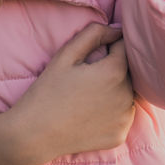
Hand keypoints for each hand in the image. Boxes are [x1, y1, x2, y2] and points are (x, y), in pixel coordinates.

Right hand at [5, 22, 135, 164]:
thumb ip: (94, 34)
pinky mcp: (120, 135)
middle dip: (114, 68)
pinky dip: (113, 112)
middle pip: (129, 72)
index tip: (93, 56)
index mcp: (114, 72)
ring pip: (129, 94)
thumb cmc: (48, 91)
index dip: (110, 47)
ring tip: (89, 96)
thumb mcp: (66, 55)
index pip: (125, 47)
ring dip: (116, 90)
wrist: (34, 134)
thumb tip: (118, 30)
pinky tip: (92, 113)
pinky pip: (123, 116)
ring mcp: (125, 118)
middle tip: (88, 78)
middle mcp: (126, 95)